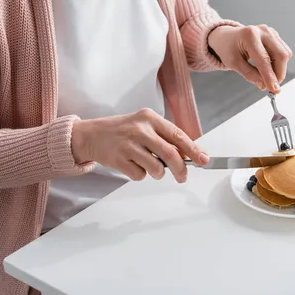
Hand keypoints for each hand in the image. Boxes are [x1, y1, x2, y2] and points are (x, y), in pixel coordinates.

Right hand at [71, 109, 208, 182]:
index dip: (193, 149)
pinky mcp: (117, 159)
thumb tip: (189, 155)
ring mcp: (127, 144)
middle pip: (170, 154)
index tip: (204, 160)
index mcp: (150, 118)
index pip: (177, 135)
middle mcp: (139, 129)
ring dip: (158, 174)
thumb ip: (165, 138)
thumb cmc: (123, 131)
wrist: (91, 135)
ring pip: (156, 168)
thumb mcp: (144, 126)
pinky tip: (133, 165)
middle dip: (180, 169)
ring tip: (151, 168)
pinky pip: (139, 175)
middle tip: (182, 177)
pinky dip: (140, 175)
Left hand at [208, 25, 292, 92]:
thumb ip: (250, 75)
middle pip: (281, 55)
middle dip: (279, 74)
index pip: (264, 59)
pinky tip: (268, 67)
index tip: (274, 89)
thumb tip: (265, 85)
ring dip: (279, 69)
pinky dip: (279, 64)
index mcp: (250, 35)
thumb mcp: (234, 64)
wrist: (228, 37)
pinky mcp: (275, 36)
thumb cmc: (229, 48)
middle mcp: (263, 31)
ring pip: (285, 54)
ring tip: (266, 76)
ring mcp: (271, 32)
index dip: (270, 76)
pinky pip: (284, 52)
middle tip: (271, 86)